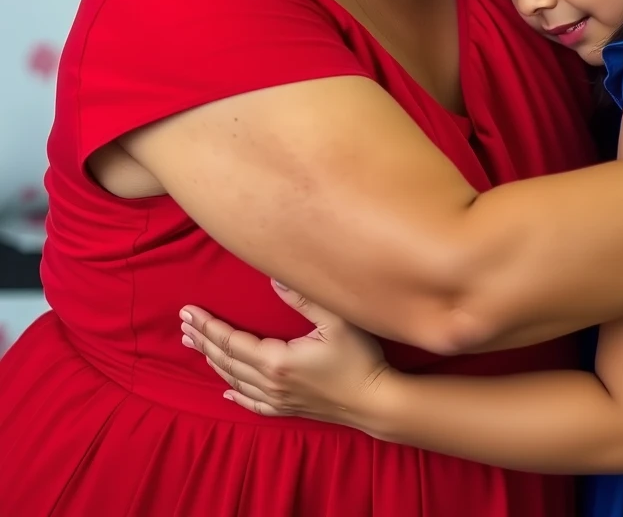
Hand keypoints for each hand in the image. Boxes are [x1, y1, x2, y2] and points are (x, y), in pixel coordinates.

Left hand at [180, 280, 389, 425]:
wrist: (375, 401)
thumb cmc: (360, 358)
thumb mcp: (337, 321)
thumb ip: (304, 298)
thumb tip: (274, 277)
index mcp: (276, 360)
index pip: (232, 340)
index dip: (209, 325)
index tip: (189, 311)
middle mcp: (270, 382)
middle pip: (227, 360)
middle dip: (203, 340)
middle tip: (183, 325)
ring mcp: (278, 399)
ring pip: (234, 381)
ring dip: (213, 362)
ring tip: (195, 346)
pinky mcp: (289, 409)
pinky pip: (252, 405)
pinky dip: (235, 396)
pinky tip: (226, 393)